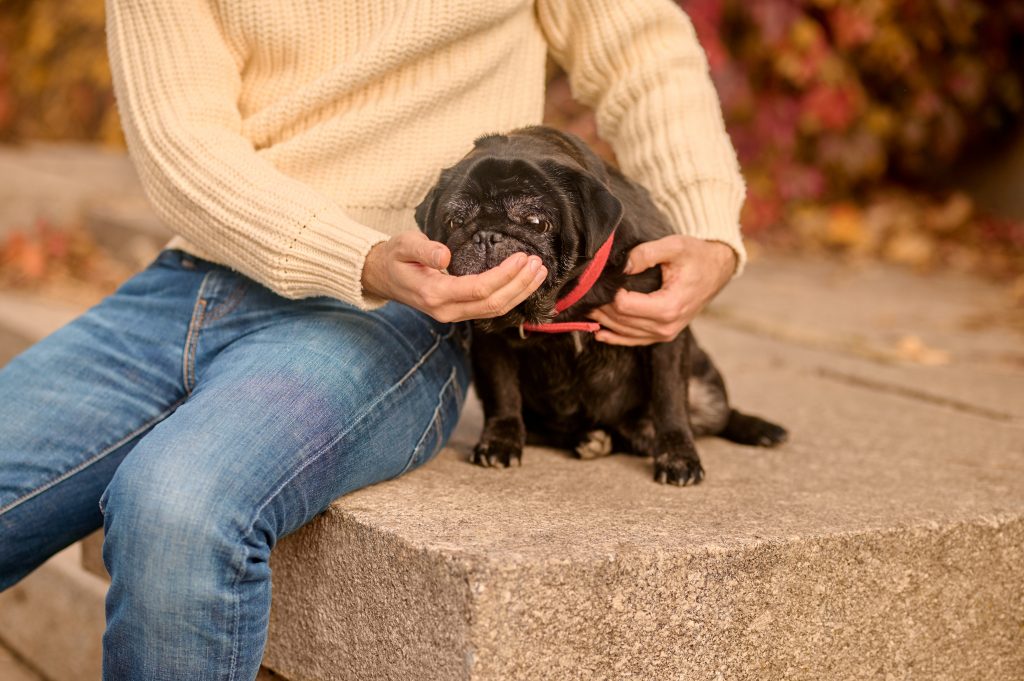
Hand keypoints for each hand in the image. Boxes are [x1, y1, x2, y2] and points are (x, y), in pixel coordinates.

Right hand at [361, 231, 547, 322]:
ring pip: (495, 310)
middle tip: (538, 265)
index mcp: (434, 294)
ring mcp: (453, 315)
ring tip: (539, 273)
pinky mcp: (459, 312)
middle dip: (520, 285)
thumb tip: (444, 256)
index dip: (505, 275)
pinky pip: (489, 309)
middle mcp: (446, 310)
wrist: (382, 276)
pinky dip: (510, 297)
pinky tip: (524, 284)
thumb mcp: (404, 245)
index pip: (479, 289)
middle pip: (493, 304)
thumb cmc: (394, 256)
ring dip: (520, 293)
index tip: (523, 258)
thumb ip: (423, 250)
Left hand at [588, 235, 735, 345]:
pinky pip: (633, 341)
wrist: (716, 270)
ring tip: (586, 305)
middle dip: (600, 306)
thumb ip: (647, 253)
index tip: (598, 278)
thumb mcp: (675, 246)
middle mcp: (666, 326)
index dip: (608, 293)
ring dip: (603, 321)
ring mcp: (665, 334)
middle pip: (620, 320)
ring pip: (623, 332)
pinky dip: (615, 337)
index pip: (624, 305)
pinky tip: (598, 332)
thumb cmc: (696, 255)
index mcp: (669, 306)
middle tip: (583, 291)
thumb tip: (622, 264)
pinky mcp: (662, 335)